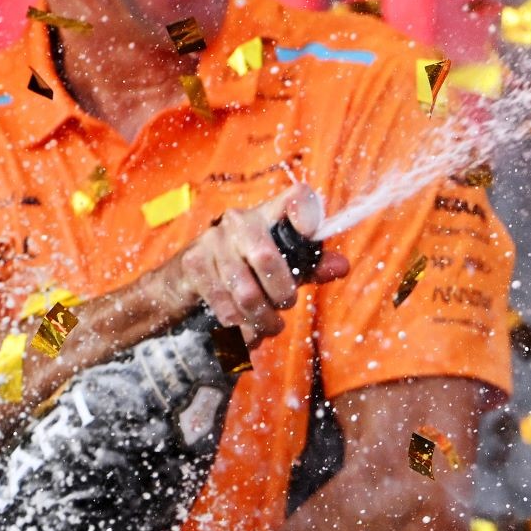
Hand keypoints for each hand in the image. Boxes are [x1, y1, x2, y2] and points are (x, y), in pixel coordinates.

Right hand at [164, 183, 348, 342]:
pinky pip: (224, 306)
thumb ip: (311, 265)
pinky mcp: (194, 264)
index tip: (310, 231)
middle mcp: (240, 220)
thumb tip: (342, 267)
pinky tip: (247, 333)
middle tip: (285, 306)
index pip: (297, 198)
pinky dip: (240, 328)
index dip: (307, 212)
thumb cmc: (246, 266)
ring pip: (246, 293)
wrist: (188, 275)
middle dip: (281, 295)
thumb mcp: (282, 263)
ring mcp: (214, 240)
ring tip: (269, 326)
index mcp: (269, 214)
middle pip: (268, 259)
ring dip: (262, 319)